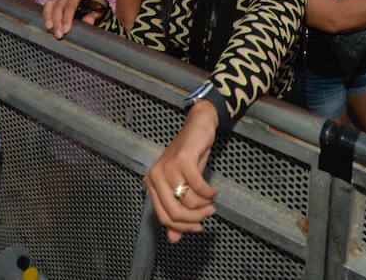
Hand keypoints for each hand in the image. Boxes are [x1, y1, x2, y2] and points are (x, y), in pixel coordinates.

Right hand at [42, 0, 107, 38]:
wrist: (93, 4)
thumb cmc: (95, 8)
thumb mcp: (98, 11)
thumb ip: (94, 15)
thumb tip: (89, 21)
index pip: (71, 5)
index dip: (67, 17)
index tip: (66, 29)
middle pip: (59, 6)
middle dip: (57, 21)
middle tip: (59, 35)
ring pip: (50, 5)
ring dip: (48, 17)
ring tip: (49, 28)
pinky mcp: (54, 3)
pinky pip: (47, 7)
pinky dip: (46, 15)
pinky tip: (46, 25)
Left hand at [146, 101, 218, 242]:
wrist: (197, 127)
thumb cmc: (189, 157)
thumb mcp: (182, 185)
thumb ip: (177, 211)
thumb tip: (173, 239)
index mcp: (152, 184)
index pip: (164, 217)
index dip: (183, 227)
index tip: (198, 227)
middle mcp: (156, 175)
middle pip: (174, 212)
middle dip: (195, 218)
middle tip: (209, 213)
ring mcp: (168, 167)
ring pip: (188, 201)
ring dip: (204, 204)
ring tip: (211, 199)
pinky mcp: (183, 159)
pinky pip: (198, 186)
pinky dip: (208, 192)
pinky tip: (213, 190)